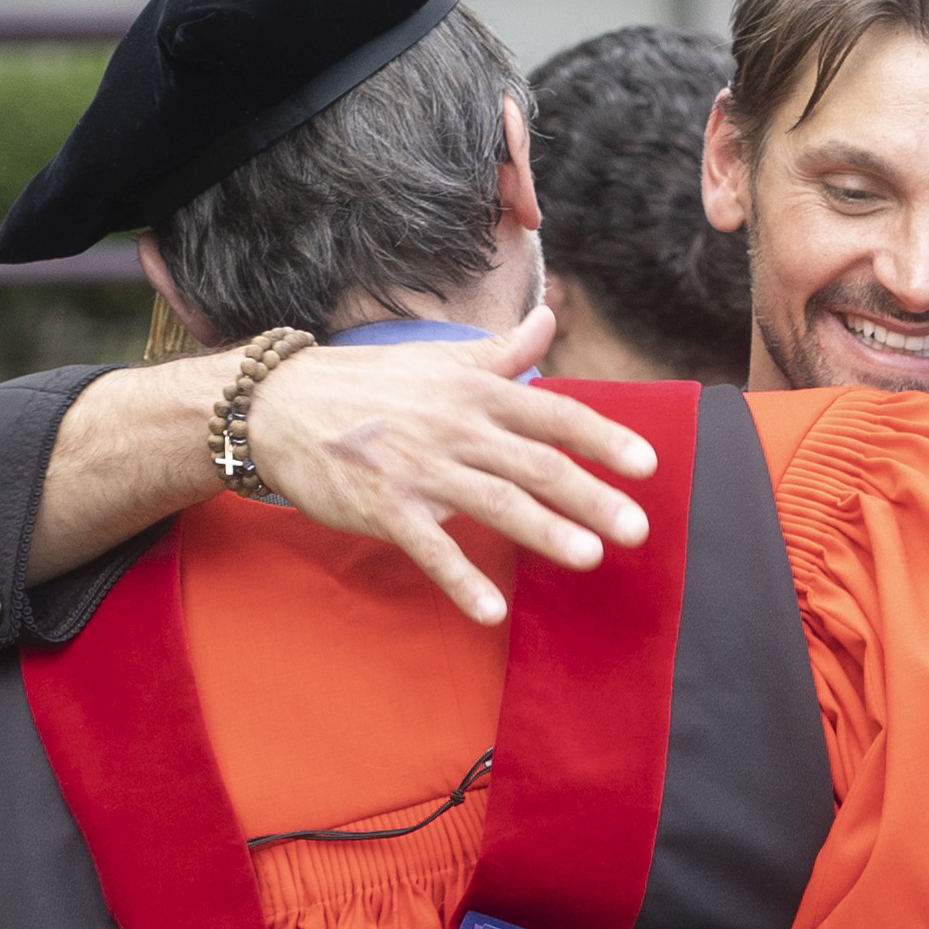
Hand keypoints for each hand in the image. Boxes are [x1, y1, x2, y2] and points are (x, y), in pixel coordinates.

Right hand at [234, 308, 657, 622]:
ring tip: (589, 557)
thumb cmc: (368, 383)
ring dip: (545, 532)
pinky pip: (431, 547)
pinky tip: (492, 610)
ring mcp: (420, 468)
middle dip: (592, 496)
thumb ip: (502, 349)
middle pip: (537, 464)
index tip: (648, 464)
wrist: (280, 405)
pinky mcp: (385, 507)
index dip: (603, 437)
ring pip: (495, 502)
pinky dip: (461, 578)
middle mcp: (455, 427)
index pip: (553, 413)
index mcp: (475, 391)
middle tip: (636, 529)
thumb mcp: (440, 358)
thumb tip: (550, 317)